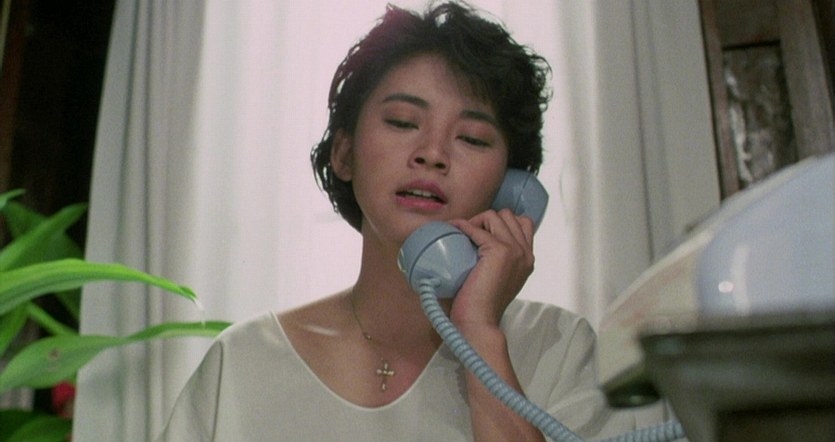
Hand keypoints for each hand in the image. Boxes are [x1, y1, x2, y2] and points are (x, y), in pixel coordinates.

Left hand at [447, 209, 535, 327]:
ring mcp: (515, 250)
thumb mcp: (498, 280)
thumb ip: (498, 262)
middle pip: (509, 215)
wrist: (479, 322)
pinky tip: (453, 230)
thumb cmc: (481, 305)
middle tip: (470, 234)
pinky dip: (463, 226)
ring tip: (463, 233)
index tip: (483, 231)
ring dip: (477, 220)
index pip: (524, 223)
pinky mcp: (500, 251)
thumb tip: (477, 245)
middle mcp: (525, 253)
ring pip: (496, 215)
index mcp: (527, 259)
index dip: (502, 222)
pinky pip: (477, 228)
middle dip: (488, 219)